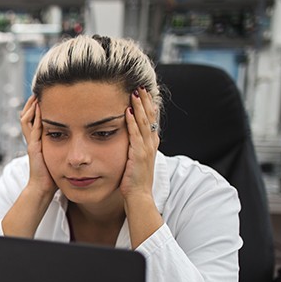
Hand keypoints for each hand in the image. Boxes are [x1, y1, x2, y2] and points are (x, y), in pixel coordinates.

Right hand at [20, 95, 56, 196]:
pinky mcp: (33, 147)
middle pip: (26, 116)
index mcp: (37, 140)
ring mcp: (31, 142)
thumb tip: (75, 135)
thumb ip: (62, 145)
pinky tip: (39, 107)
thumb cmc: (53, 174)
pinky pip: (32, 129)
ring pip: (26, 119)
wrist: (43, 187)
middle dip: (31, 102)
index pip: (33, 119)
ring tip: (37, 95)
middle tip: (38, 90)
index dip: (36, 107)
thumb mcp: (58, 155)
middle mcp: (32, 139)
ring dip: (31, 106)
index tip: (44, 96)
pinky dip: (35, 117)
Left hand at [121, 87, 159, 202]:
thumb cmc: (134, 180)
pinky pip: (135, 135)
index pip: (152, 120)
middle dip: (145, 101)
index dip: (149, 105)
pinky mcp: (138, 155)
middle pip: (150, 117)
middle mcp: (151, 144)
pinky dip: (132, 123)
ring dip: (140, 107)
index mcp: (151, 144)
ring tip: (135, 93)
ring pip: (144, 123)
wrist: (139, 196)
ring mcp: (146, 149)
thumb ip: (136, 147)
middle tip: (141, 86)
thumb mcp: (137, 160)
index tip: (145, 92)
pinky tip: (128, 112)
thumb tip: (131, 138)